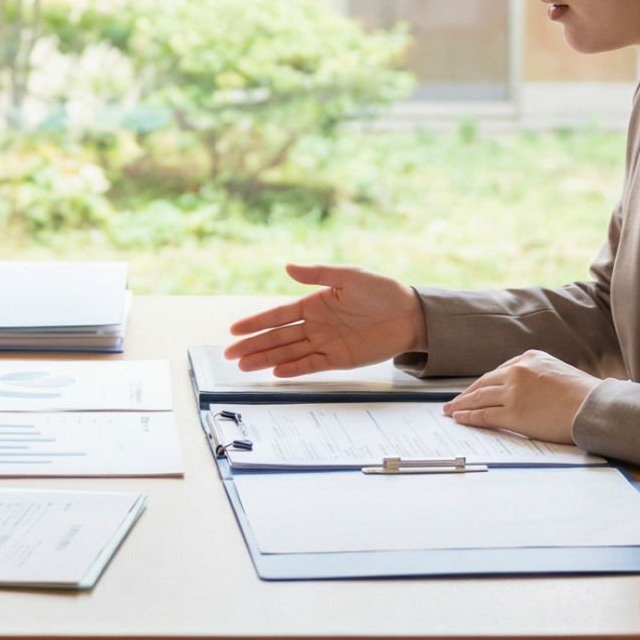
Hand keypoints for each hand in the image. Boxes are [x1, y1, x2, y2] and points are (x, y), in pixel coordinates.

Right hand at [224, 264, 423, 377]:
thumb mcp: (350, 275)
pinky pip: (312, 365)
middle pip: (277, 337)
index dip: (255, 322)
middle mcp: (315, 325)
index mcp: (313, 303)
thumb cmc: (382, 291)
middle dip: (253, 345)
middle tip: (230, 354)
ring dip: (266, 359)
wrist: (410, 314)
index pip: (278, 315)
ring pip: (289, 353)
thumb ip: (319, 273)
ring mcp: (325, 343)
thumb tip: (288, 266)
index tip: (234, 329)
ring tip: (244, 366)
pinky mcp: (339, 359)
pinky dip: (294, 369)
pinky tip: (276, 372)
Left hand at [442, 350, 597, 444]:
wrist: (595, 408)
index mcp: (530, 357)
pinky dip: (468, 417)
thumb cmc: (585, 395)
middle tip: (453, 401)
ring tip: (451, 411)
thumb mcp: (559, 372)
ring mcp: (513, 391)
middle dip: (466, 393)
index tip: (474, 390)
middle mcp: (518, 370)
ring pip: (479, 397)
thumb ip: (538, 376)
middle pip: (484, 382)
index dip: (483, 383)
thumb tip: (528, 390)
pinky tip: (460, 418)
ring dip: (462, 405)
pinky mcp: (513, 413)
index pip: (499, 371)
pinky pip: (483, 414)